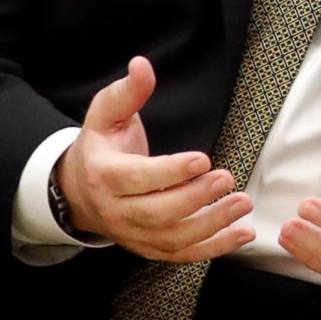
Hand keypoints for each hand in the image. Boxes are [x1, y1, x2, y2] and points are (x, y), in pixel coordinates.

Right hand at [57, 56, 253, 261]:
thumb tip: (142, 65)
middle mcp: (116, 210)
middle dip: (195, 199)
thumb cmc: (101, 147)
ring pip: (171, 239)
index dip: (170, 172)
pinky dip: (212, 248)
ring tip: (242, 205)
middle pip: (156, 213)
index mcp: (104, 175)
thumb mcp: (106, 114)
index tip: (204, 160)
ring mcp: (131, 233)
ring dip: (211, 226)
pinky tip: (242, 233)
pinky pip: (180, 254)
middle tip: (229, 179)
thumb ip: (127, 92)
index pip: (137, 179)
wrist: (78, 190)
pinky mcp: (147, 247)